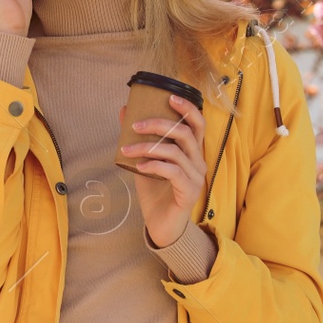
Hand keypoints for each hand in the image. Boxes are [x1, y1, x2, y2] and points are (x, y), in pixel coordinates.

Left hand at [118, 98, 207, 246]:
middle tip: (135, 126)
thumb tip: (124, 111)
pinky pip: (172, 171)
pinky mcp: (189, 192)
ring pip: (175, 152)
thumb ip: (138, 138)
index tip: (169, 96)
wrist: (160, 225)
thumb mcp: (144, 160)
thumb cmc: (155, 191)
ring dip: (147, 147)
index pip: (198, 124)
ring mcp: (195, 177)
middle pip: (186, 133)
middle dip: (159, 124)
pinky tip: (138, 166)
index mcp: (192, 152)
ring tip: (126, 150)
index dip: (187, 108)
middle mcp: (198, 162)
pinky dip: (153, 165)